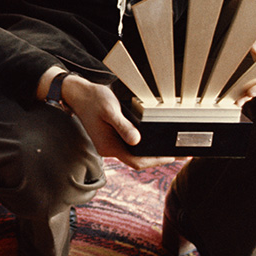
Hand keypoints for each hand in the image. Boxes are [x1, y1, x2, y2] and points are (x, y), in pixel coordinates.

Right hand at [60, 75, 174, 169]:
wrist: (78, 94)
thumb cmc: (93, 100)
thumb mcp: (110, 110)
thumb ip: (123, 126)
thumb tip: (136, 141)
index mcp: (108, 146)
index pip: (136, 161)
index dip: (156, 161)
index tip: (171, 156)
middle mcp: (108, 149)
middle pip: (137, 161)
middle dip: (157, 159)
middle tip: (177, 153)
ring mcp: (109, 145)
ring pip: (133, 155)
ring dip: (150, 153)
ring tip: (168, 148)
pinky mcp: (110, 139)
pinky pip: (129, 148)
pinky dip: (142, 147)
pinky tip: (152, 141)